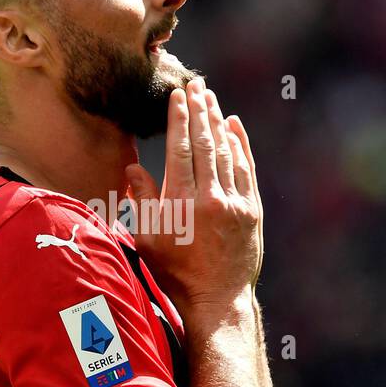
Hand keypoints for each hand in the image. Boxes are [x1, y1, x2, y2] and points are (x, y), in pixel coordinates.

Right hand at [126, 77, 261, 315]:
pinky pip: (246, 169)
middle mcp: (211, 198)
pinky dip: (240, 146)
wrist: (216, 300)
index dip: (179, 119)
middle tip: (197, 85)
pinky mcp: (252, 211)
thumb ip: (142, 200)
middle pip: (205, 143)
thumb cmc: (174, 273)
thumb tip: (133, 168)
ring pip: (227, 153)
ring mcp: (236, 203)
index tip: (177, 96)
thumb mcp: (147, 239)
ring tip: (211, 99)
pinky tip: (234, 127)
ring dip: (218, 123)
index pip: (180, 149)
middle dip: (200, 111)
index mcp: (181, 203)